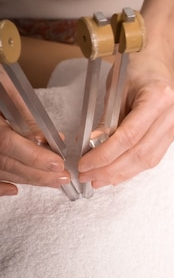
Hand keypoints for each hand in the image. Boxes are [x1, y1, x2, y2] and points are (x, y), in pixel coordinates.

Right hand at [0, 67, 70, 195]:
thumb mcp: (6, 88)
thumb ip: (26, 114)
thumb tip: (50, 138)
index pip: (9, 144)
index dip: (35, 157)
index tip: (58, 164)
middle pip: (7, 163)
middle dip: (38, 174)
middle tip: (63, 178)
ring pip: (0, 170)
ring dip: (27, 179)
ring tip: (51, 181)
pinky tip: (14, 189)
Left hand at [77, 49, 173, 188]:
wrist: (155, 59)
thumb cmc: (134, 68)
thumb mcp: (115, 90)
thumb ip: (106, 121)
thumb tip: (91, 149)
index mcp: (160, 97)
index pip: (130, 136)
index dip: (105, 155)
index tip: (86, 164)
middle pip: (141, 152)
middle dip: (112, 169)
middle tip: (89, 177)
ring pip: (149, 159)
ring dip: (123, 173)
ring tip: (101, 179)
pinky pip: (154, 155)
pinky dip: (134, 167)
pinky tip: (117, 173)